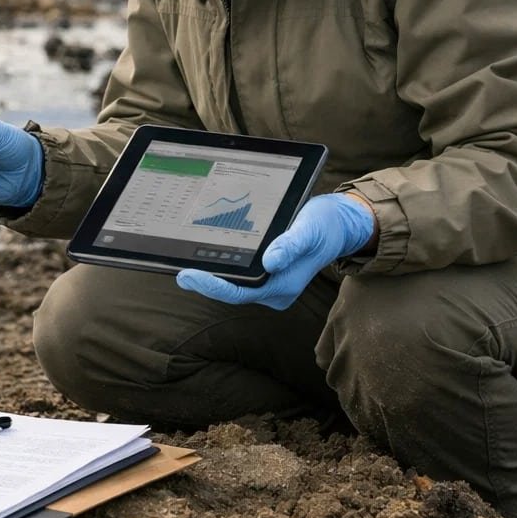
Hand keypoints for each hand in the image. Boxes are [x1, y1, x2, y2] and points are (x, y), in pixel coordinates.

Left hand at [176, 193, 374, 310]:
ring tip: (185, 263)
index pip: (239, 293)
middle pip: (232, 291)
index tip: (189, 275)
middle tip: (178, 270)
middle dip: (206, 282)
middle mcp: (275, 290)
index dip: (213, 287)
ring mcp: (271, 282)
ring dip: (212, 274)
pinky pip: (240, 273)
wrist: (339, 224)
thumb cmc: (324, 226)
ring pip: (235, 283)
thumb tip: (270, 262)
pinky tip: (207, 254)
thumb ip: (291, 245)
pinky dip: (223, 265)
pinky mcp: (268, 271)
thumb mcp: (309, 231)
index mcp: (283, 286)